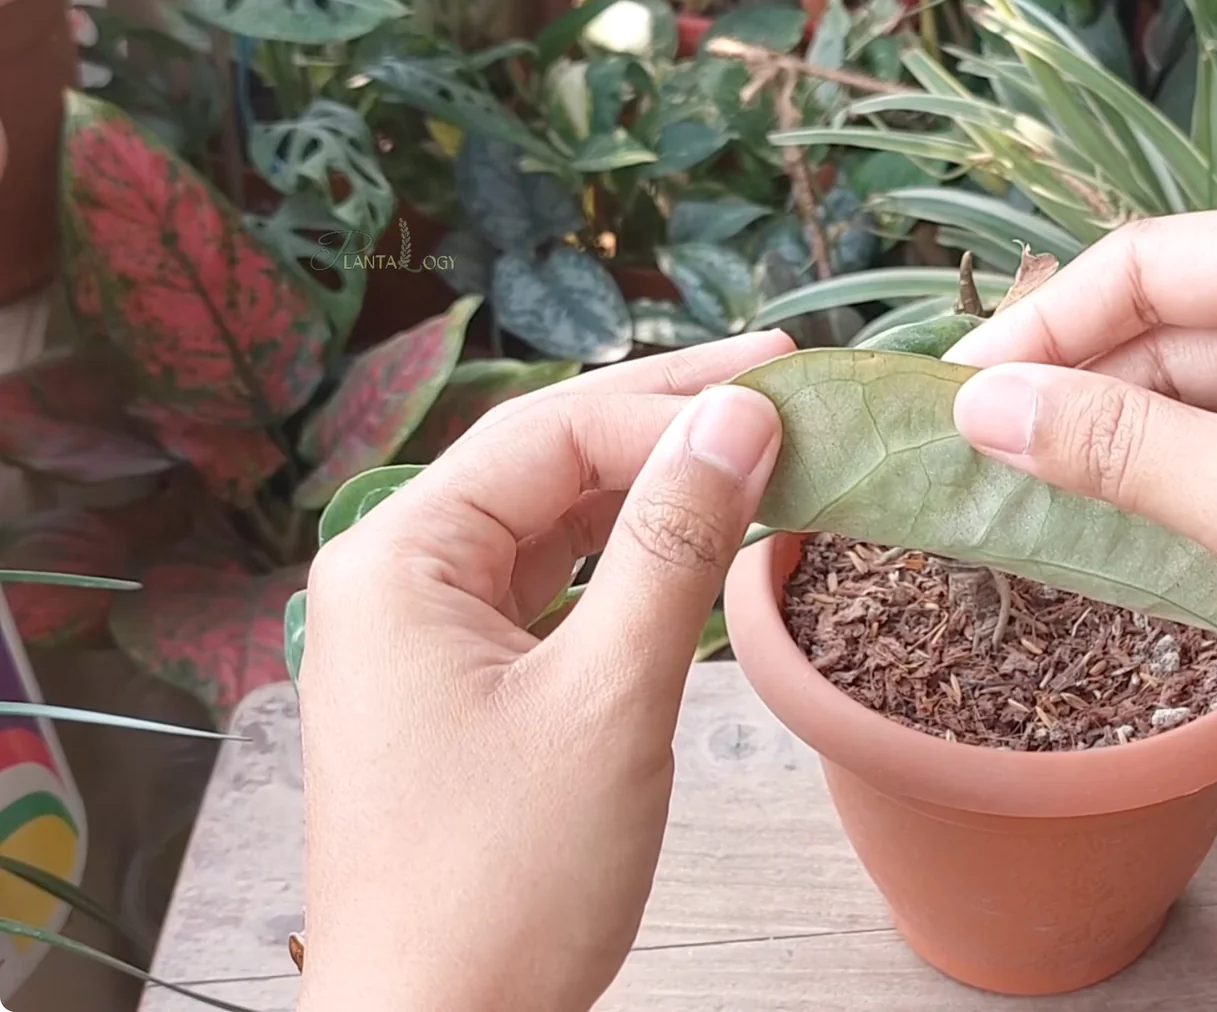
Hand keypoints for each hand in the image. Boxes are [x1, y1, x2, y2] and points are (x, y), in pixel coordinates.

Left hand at [295, 333, 790, 1011]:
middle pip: (545, 459)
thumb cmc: (507, 881)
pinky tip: (695, 528)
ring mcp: (422, 633)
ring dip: (653, 482)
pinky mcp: (460, 685)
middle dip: (664, 417)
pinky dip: (627, 556)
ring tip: (757, 437)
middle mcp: (395, 577)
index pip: (551, 435)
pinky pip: (548, 586)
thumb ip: (673, 545)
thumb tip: (739, 419)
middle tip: (781, 370)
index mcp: (398, 560)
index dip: (674, 409)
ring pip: (552, 519)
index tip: (787, 399)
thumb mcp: (609, 699)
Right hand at [946, 210, 1216, 771]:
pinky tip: (1130, 532)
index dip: (1044, 326)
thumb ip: (1114, 446)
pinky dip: (1193, 485)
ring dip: (1132, 445)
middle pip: (1180, 325)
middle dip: (1082, 389)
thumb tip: (979, 409)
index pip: (1150, 263)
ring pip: (1216, 395)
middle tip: (979, 459)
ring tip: (1034, 500)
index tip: (957, 396)